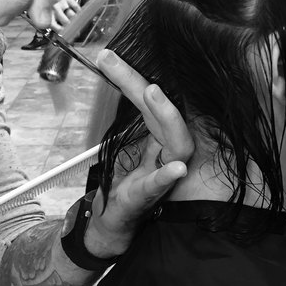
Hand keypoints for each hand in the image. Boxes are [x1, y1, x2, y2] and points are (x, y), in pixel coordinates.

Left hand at [82, 49, 193, 258]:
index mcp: (158, 139)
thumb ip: (134, 123)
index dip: (131, 77)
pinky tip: (177, 168)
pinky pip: (162, 185)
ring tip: (152, 91)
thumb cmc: (124, 189)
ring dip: (167, 117)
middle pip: (164, 114)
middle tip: (115, 61)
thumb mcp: (126, 150)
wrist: (114, 229)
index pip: (148, 102)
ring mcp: (164, 175)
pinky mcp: (150, 199)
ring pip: (176, 143)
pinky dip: (168, 176)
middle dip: (140, 86)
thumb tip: (118, 80)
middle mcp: (167, 152)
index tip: (108, 56)